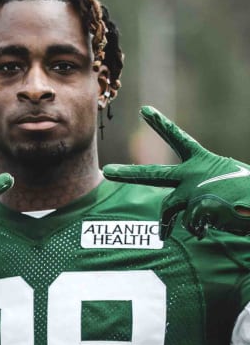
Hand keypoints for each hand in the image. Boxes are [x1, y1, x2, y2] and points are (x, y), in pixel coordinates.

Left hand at [103, 106, 249, 239]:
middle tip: (108, 171)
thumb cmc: (247, 192)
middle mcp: (194, 173)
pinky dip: (198, 230)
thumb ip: (200, 184)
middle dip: (128, 173)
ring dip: (166, 223)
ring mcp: (193, 190)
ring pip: (168, 209)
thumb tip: (184, 205)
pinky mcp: (197, 207)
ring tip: (164, 234)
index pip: (178, 138)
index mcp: (204, 161)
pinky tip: (213, 227)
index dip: (161, 124)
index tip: (144, 110)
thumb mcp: (224, 179)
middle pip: (152, 174)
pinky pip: (189, 225)